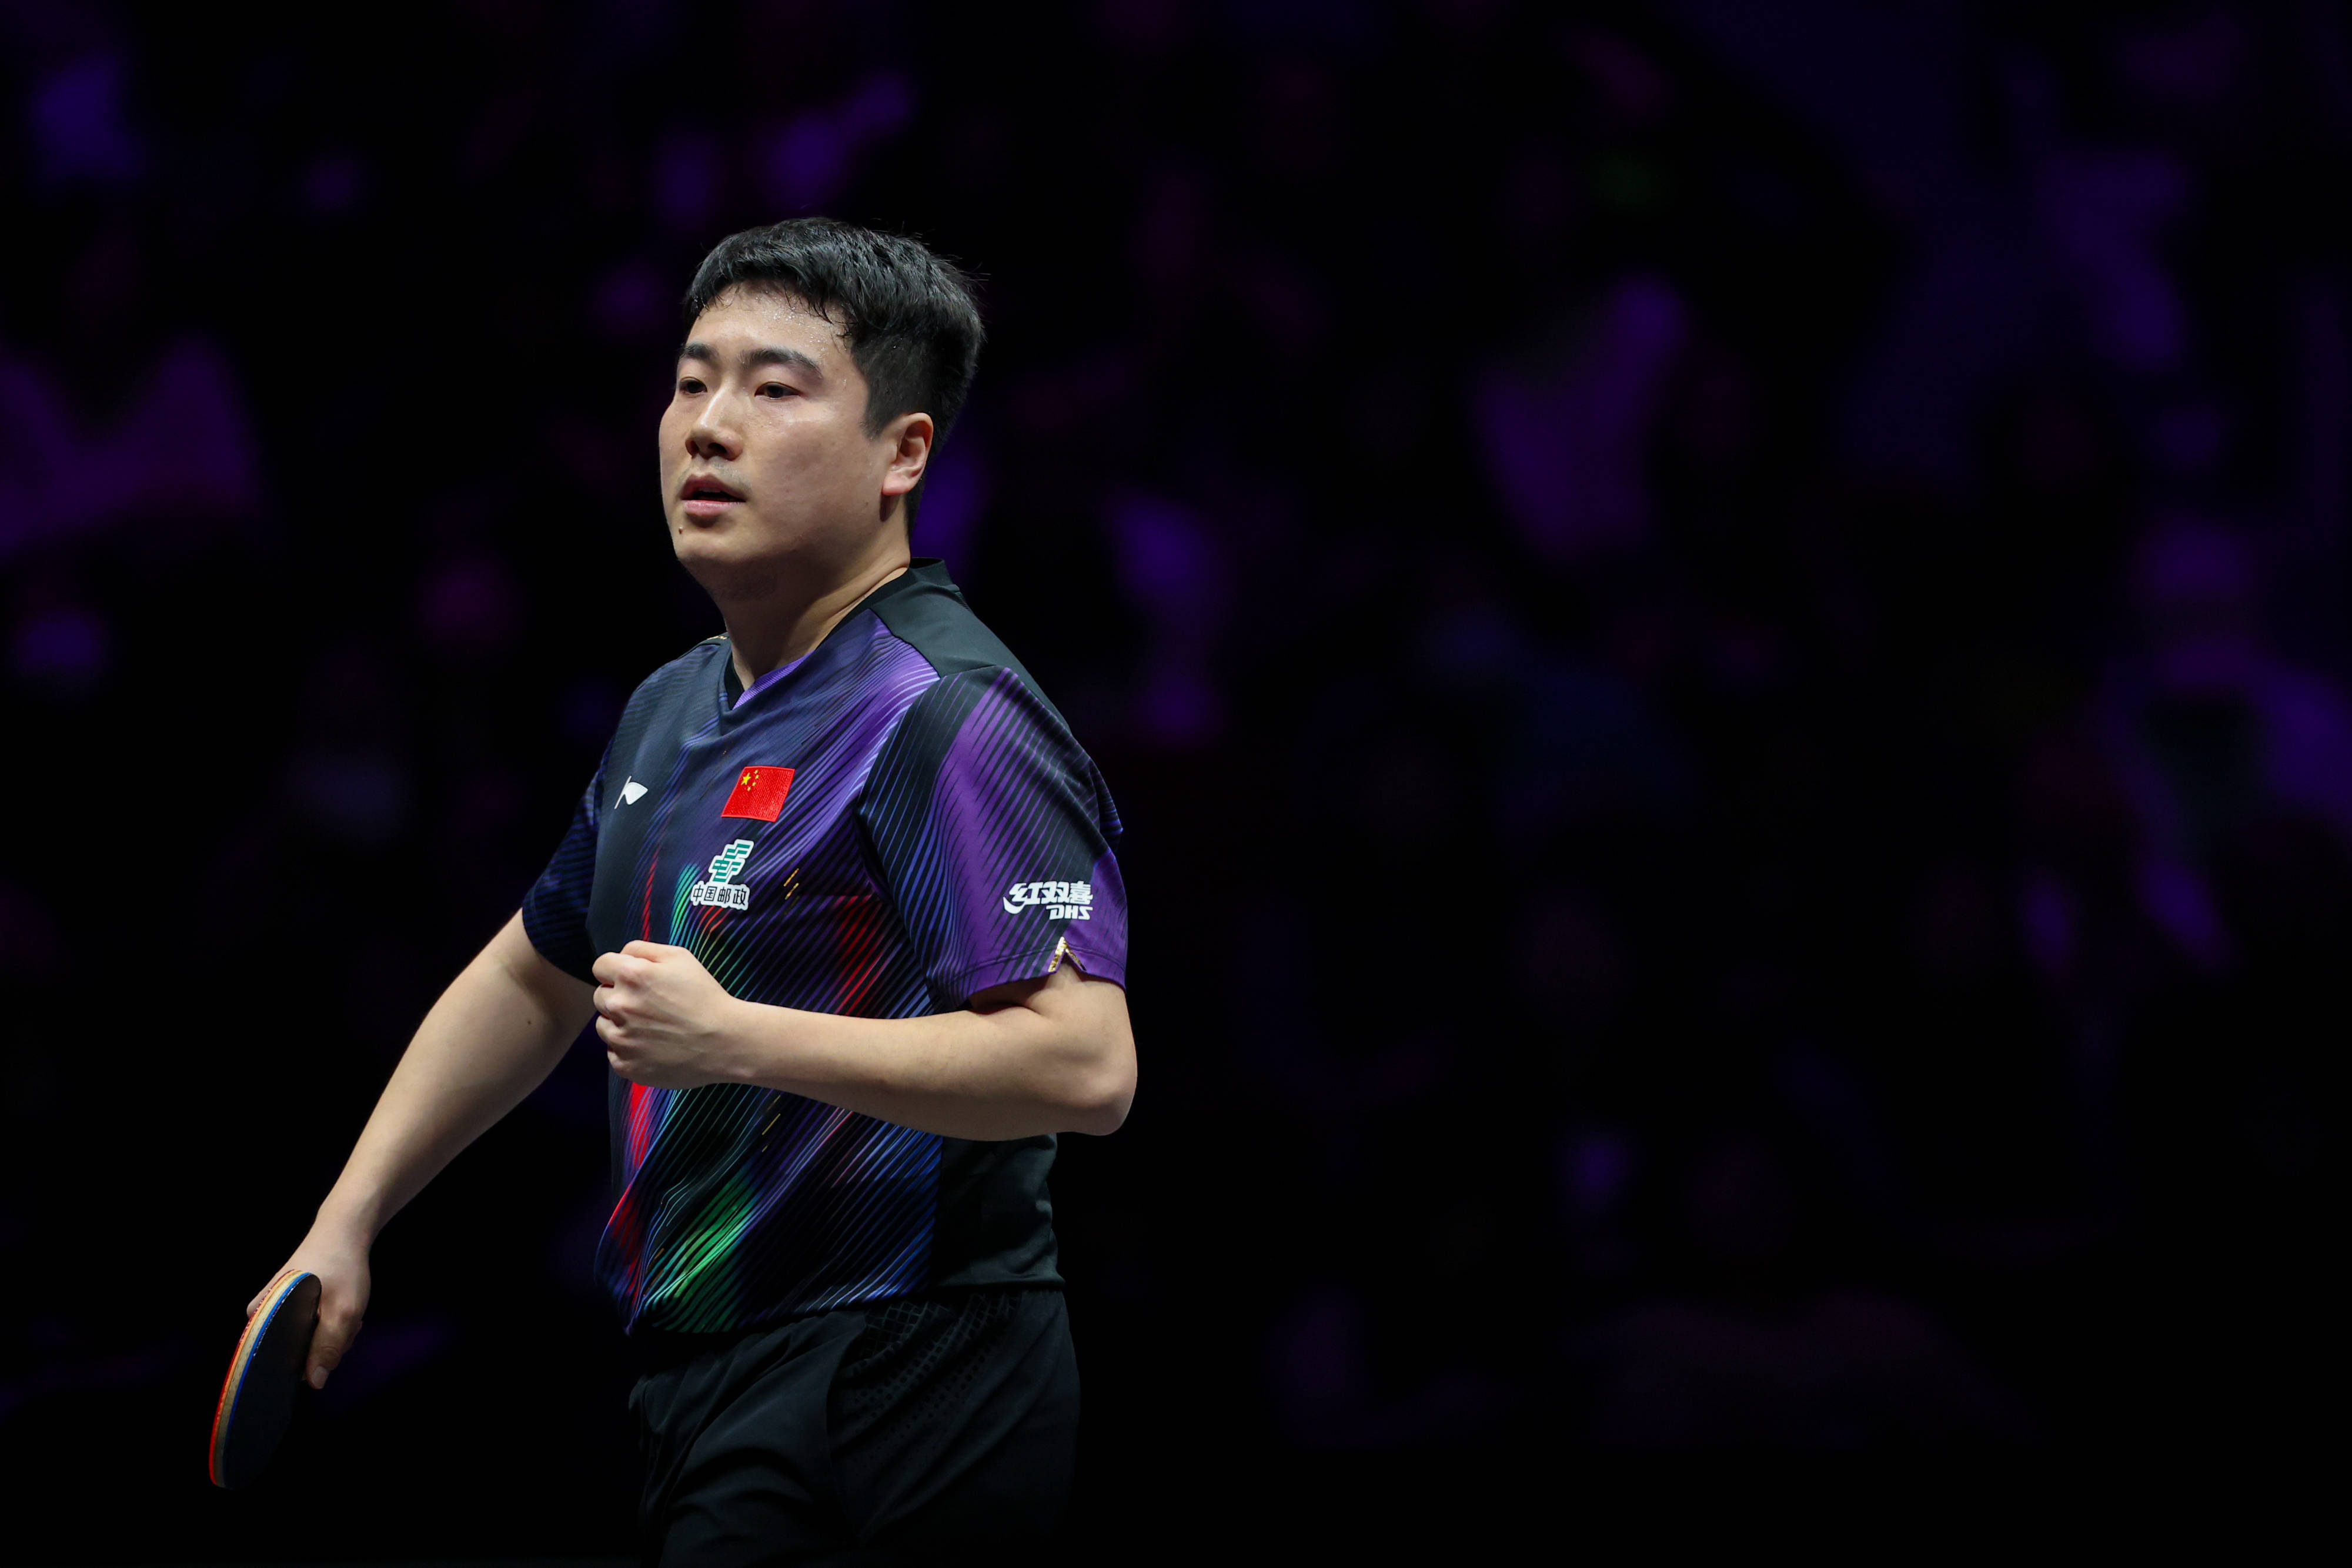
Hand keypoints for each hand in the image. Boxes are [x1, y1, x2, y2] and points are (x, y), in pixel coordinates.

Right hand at [249, 1217, 370, 1389]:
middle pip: (298, 1352)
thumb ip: (327, 1347)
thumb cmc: (341, 1267)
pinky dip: (332, 1324)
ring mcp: (278, 1312)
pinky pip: (314, 1329)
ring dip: (335, 1333)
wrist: (344, 1230)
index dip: (306, 1361)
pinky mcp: (292, 1308)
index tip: (328, 1344)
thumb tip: (315, 1383)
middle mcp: (263, 1316)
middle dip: (328, 1342)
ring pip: (310, 1341)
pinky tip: (342, 1308)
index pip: (277, 1361)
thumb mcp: (342, 1311)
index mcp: (261, 1318)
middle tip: (345, 1319)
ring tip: (345, 1308)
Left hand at [592, 941, 744, 1087]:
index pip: (600, 966)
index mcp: (630, 976)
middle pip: (600, 996)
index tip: (632, 980)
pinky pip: (614, 1053)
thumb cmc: (704, 997)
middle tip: (647, 1005)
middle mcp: (619, 1006)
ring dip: (620, 1024)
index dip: (616, 970)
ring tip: (651, 1028)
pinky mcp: (625, 1066)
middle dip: (618, 996)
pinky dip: (628, 1050)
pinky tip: (652, 1047)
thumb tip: (621, 957)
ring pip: (604, 1026)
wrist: (724, 1042)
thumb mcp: (680, 957)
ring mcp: (620, 1040)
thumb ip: (642, 949)